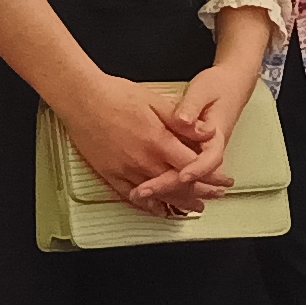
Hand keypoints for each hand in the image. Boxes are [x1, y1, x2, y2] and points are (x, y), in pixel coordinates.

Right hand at [63, 74, 204, 217]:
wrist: (82, 98)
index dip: (212, 176)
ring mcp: (125, 171)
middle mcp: (143, 161)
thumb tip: (207, 133)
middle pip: (179, 186)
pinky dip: (149, 206)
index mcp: (158, 141)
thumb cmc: (116, 95)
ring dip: (180, 203)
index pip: (193, 167)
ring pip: (159, 195)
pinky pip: (132, 198)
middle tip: (215, 197)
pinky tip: (159, 209)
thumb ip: (182, 122)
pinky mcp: (110, 174)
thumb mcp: (155, 101)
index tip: (223, 180)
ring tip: (195, 208)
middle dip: (201, 194)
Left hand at [139, 60, 260, 211]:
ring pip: (186, 180)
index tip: (180, 176)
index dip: (194, 170)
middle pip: (192, 177)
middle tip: (143, 191)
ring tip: (140, 195)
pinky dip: (165, 183)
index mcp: (215, 136)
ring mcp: (201, 155)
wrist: (231, 86)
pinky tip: (148, 189)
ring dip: (165, 189)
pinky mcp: (192, 154)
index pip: (207, 160)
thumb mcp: (203, 91)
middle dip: (168, 186)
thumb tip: (183, 120)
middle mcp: (209, 150)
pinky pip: (180, 174)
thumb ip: (192, 106)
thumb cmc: (218, 87)